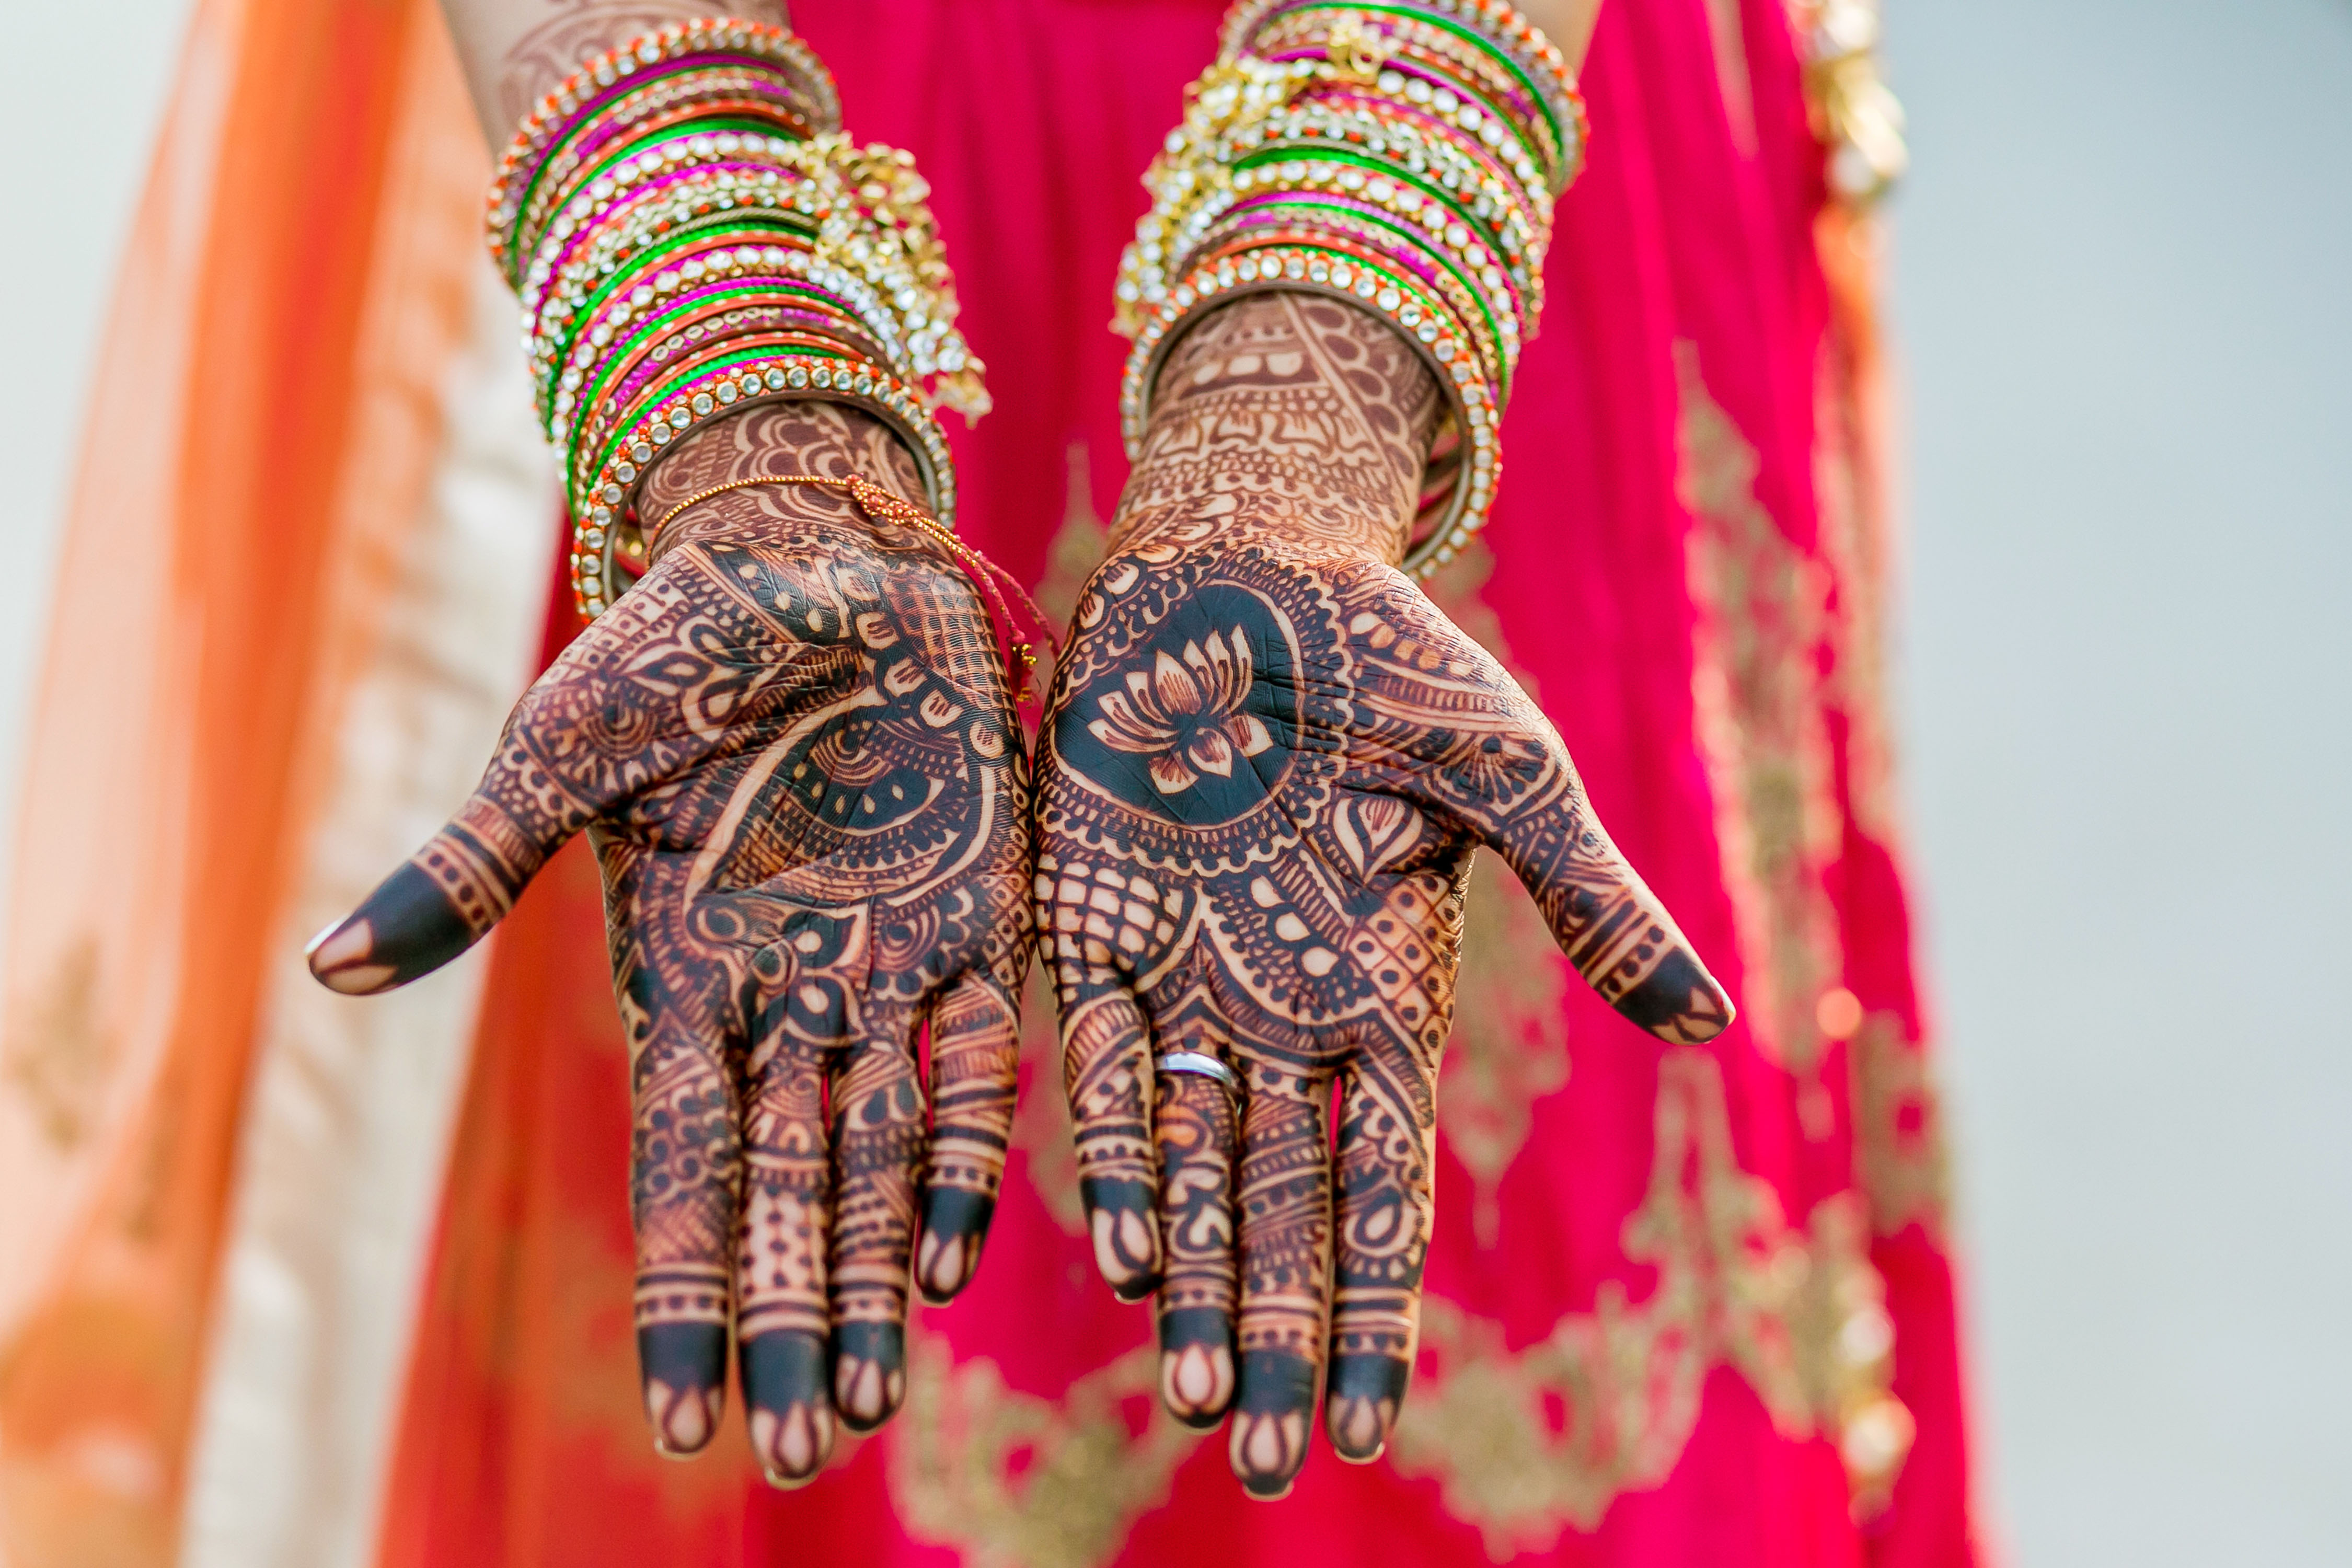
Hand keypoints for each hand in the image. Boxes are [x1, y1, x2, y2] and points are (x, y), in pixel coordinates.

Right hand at [308, 403, 1031, 1485]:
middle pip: (786, 1195)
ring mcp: (882, 972)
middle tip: (798, 1452)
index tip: (689, 1415)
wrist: (813, 564)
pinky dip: (962, 1149)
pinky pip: (974, 1060)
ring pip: (877, 1158)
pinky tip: (958, 1251)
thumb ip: (472, 868)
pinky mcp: (976, 922)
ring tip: (876, 1401)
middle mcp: (786, 1003)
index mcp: (682, 980)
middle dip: (793, 1322)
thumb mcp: (561, 754)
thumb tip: (326, 973)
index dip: (685, 1295)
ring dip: (876, 1275)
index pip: (681, 1175)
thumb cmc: (674, 649)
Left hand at [1034, 294, 1730, 1497]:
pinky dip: (1111, 1149)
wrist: (1248, 559)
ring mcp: (1181, 973)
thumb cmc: (1391, 658)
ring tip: (1193, 1401)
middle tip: (1266, 1465)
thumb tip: (1715, 1026)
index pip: (1379, 1188)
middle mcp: (1274, 1012)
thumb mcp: (1507, 780)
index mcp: (1380, 991)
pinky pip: (1097, 1058)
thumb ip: (1589, 904)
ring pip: (1186, 1162)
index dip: (1374, 1309)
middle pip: (1277, 1209)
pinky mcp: (1092, 921)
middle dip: (1273, 1336)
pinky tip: (1119, 1249)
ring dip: (1192, 1280)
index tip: (1368, 1427)